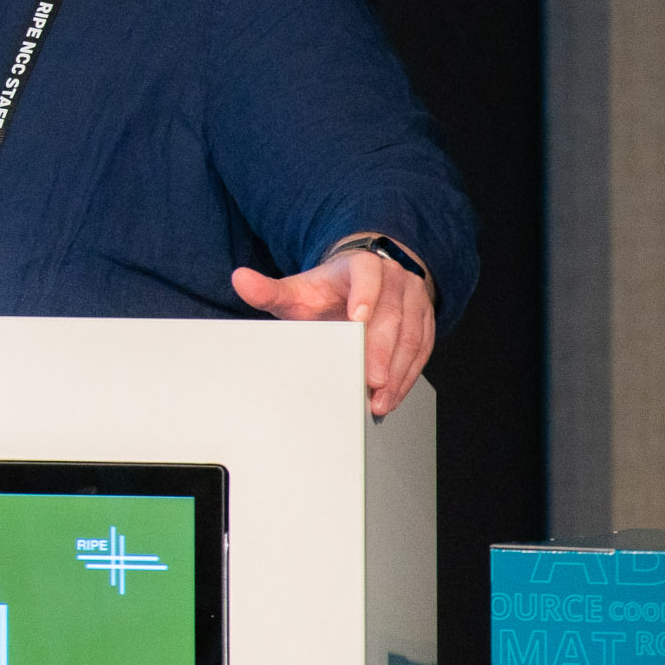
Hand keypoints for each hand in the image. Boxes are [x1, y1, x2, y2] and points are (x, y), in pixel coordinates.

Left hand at [232, 235, 434, 416]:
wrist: (366, 279)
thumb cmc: (330, 290)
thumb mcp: (299, 288)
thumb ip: (269, 289)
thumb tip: (240, 279)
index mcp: (361, 266)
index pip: (367, 275)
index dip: (365, 295)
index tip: (357, 318)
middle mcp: (394, 280)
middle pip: (393, 314)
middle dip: (382, 350)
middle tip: (371, 379)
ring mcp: (413, 301)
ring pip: (412, 335)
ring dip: (398, 371)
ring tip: (380, 398)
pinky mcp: (424, 323)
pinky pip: (422, 350)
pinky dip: (408, 376)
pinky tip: (392, 396)